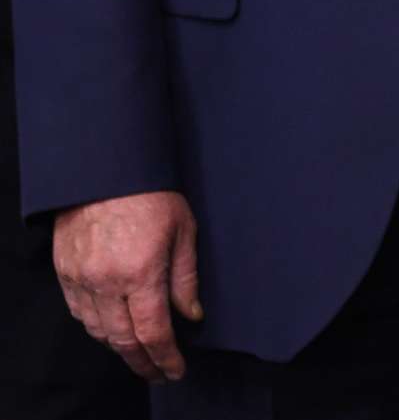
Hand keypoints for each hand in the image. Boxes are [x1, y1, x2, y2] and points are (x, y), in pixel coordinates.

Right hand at [53, 190, 200, 383]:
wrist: (104, 169)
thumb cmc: (152, 194)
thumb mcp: (184, 230)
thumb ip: (186, 278)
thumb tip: (192, 315)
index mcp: (141, 272)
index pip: (153, 332)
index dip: (165, 357)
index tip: (176, 370)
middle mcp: (106, 282)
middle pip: (123, 340)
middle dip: (143, 362)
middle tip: (158, 373)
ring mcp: (81, 278)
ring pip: (98, 331)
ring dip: (119, 348)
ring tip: (140, 355)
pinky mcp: (64, 272)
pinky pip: (79, 313)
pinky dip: (97, 328)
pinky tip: (112, 329)